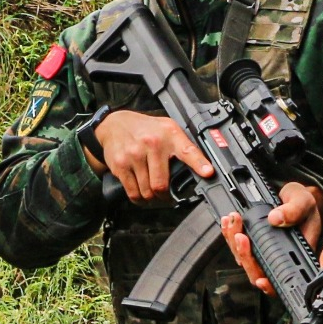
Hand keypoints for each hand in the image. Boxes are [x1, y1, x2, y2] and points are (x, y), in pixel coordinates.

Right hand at [91, 109, 212, 203]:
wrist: (114, 124)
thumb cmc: (145, 129)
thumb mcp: (167, 129)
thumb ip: (182, 145)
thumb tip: (202, 168)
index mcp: (169, 135)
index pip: (187, 150)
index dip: (199, 163)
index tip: (208, 173)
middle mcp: (152, 144)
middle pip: (161, 184)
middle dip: (165, 196)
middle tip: (167, 197)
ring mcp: (134, 155)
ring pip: (147, 191)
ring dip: (152, 198)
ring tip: (153, 194)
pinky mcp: (120, 165)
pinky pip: (133, 192)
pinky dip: (139, 199)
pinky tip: (141, 195)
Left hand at [215, 181, 322, 295]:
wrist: (292, 197)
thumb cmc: (303, 204)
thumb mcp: (303, 202)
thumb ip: (293, 211)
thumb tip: (276, 219)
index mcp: (297, 254)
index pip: (282, 278)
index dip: (270, 285)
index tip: (261, 279)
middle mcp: (279, 257)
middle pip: (257, 272)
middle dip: (245, 256)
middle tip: (241, 236)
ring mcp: (264, 252)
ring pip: (244, 260)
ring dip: (234, 244)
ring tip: (233, 223)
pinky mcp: (253, 243)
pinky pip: (238, 247)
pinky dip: (230, 236)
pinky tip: (229, 223)